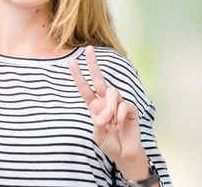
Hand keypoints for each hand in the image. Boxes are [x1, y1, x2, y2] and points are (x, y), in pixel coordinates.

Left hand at [68, 46, 145, 162]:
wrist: (124, 153)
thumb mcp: (97, 135)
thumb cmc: (109, 143)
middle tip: (88, 49)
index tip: (71, 62)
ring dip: (111, 109)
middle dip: (93, 64)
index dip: (78, 75)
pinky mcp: (130, 107)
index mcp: (94, 106)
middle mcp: (105, 102)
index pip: (84, 88)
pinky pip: (123, 106)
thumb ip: (99, 122)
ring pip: (113, 93)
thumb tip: (107, 111)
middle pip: (99, 79)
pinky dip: (120, 117)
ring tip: (112, 124)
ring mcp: (118, 103)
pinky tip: (121, 125)